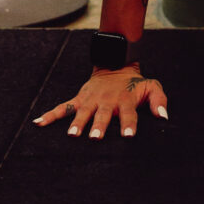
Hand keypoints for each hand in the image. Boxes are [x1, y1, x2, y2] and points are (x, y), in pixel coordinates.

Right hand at [33, 65, 167, 141]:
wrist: (116, 65)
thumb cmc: (135, 84)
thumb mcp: (152, 87)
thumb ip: (159, 101)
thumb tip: (164, 118)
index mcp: (126, 100)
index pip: (129, 113)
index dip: (129, 124)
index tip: (127, 136)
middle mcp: (107, 100)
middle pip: (103, 114)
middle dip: (99, 126)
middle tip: (95, 138)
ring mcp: (91, 100)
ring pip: (83, 112)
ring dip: (78, 122)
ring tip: (72, 135)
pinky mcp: (80, 98)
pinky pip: (64, 107)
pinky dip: (51, 115)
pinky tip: (38, 123)